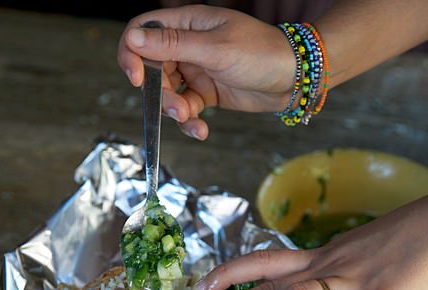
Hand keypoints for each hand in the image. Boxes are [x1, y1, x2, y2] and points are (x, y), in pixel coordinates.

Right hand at [117, 5, 295, 139]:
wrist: (296, 78)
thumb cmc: (262, 53)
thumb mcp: (215, 49)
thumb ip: (172, 45)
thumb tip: (132, 38)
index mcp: (188, 22)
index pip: (142, 31)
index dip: (132, 53)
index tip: (136, 78)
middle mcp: (188, 45)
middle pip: (152, 68)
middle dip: (159, 92)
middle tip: (176, 107)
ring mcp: (197, 69)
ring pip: (167, 92)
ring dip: (174, 110)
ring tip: (191, 118)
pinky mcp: (207, 92)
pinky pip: (186, 108)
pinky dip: (189, 121)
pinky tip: (200, 130)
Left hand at [184, 191, 427, 289]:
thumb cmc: (405, 239)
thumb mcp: (357, 251)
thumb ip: (333, 269)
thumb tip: (316, 286)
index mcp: (319, 257)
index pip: (263, 262)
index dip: (230, 272)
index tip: (201, 286)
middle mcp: (325, 267)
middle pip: (266, 283)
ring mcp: (349, 283)